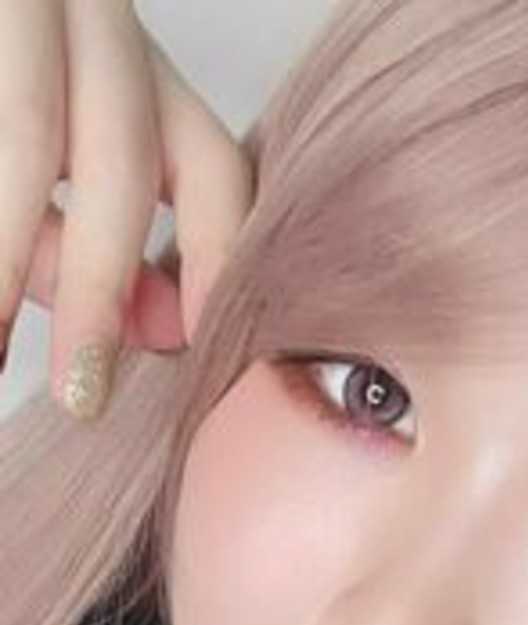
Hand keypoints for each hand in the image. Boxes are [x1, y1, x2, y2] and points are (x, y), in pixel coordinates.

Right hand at [0, 0, 253, 418]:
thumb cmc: (5, 71)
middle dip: (101, 289)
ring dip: (11, 266)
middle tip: (83, 394)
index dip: (217, 256)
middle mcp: (89, 22)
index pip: (207, 162)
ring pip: (29, 141)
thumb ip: (98, 226)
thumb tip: (161, 332)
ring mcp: (16, 10)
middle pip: (121, 161)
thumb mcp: (56, 135)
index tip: (194, 346)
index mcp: (134, 60)